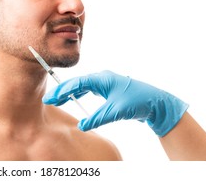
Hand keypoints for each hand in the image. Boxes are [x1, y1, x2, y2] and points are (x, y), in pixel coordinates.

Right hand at [42, 70, 188, 135]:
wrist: (156, 102)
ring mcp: (105, 83)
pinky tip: (73, 99)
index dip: (62, 90)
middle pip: (77, 83)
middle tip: (49, 99)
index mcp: (102, 79)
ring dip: (70, 93)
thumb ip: (98, 118)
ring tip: (57, 100)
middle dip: (62, 91)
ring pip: (82, 86)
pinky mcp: (108, 89)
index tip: (51, 98)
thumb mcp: (116, 111)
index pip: (77, 83)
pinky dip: (79, 95)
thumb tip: (82, 126)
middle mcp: (102, 79)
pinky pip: (89, 90)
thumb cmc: (138, 102)